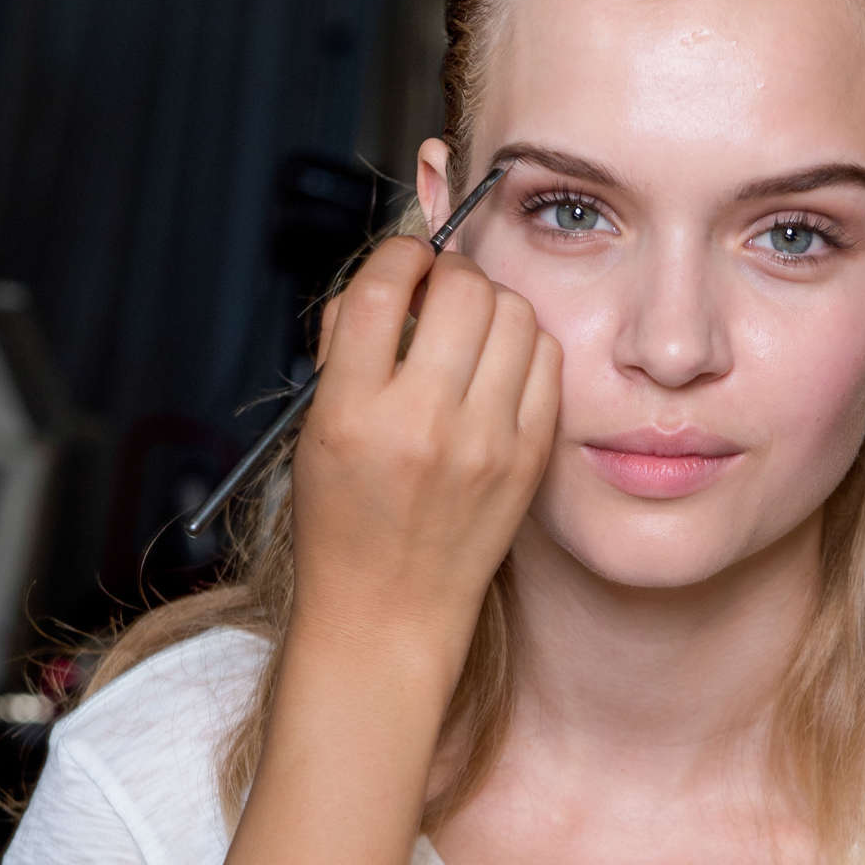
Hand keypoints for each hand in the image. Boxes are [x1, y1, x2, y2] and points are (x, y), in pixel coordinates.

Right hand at [289, 237, 560, 683]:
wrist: (390, 609)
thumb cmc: (345, 521)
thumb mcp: (316, 428)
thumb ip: (345, 344)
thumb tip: (395, 274)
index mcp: (354, 412)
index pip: (382, 289)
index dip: (398, 254)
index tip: (404, 260)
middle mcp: (423, 423)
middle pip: (461, 289)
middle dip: (450, 272)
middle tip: (440, 290)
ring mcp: (485, 442)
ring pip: (514, 314)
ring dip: (492, 302)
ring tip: (472, 326)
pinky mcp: (528, 458)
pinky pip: (547, 360)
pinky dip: (525, 344)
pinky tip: (501, 363)